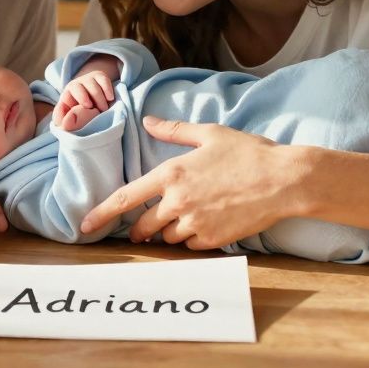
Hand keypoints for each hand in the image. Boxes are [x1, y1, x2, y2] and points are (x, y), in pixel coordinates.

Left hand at [52, 69, 114, 128]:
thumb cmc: (82, 115)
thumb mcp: (71, 119)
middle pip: (77, 88)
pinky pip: (103, 80)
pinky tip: (110, 98)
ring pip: (92, 86)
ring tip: (104, 109)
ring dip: (99, 99)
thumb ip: (66, 122)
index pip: (66, 97)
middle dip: (85, 97)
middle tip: (95, 110)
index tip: (87, 107)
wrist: (96, 104)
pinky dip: (107, 89)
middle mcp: (75, 86)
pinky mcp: (99, 77)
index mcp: (66, 97)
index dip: (77, 101)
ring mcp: (87, 80)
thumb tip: (64, 125)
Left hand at [79, 117, 303, 249]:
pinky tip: (208, 223)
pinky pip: (191, 246)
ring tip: (188, 217)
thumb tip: (149, 121)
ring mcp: (195, 223)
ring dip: (170, 233)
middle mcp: (178, 202)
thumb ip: (174, 130)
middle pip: (144, 227)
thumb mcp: (209, 133)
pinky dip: (192, 239)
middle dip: (141, 230)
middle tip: (144, 228)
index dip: (101, 214)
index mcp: (171, 174)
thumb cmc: (248, 152)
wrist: (284, 181)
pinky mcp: (213, 240)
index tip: (84, 226)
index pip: (125, 199)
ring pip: (168, 239)